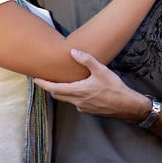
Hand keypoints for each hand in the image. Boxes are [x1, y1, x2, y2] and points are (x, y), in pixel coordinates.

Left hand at [33, 49, 148, 122]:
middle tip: (45, 80)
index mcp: (78, 91)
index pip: (54, 88)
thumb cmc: (114, 88)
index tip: (35, 79)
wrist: (126, 106)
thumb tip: (73, 51)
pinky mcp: (89, 111)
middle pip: (58, 95)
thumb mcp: (101, 70)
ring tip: (62, 82)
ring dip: (62, 92)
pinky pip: (77, 102)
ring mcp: (83, 107)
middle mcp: (77, 101)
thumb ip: (86, 60)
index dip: (43, 84)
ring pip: (67, 99)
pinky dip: (74, 96)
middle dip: (50, 87)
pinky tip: (80, 90)